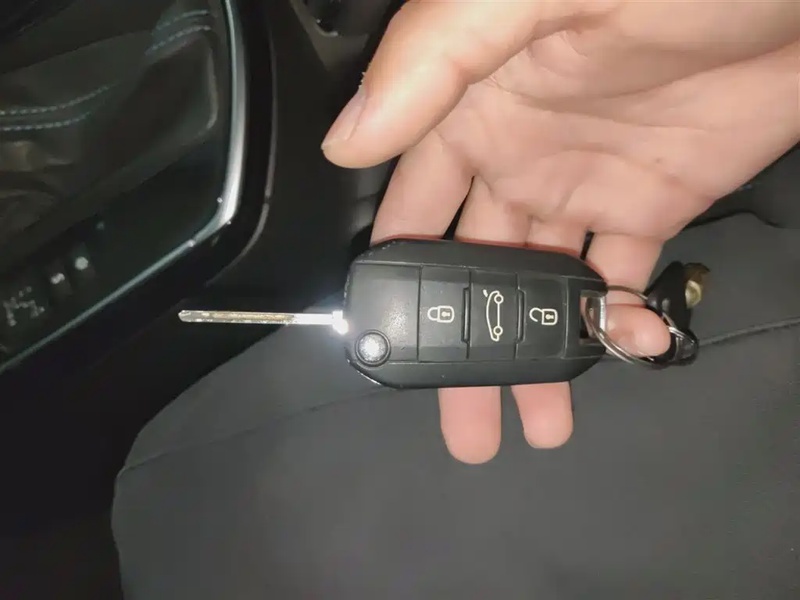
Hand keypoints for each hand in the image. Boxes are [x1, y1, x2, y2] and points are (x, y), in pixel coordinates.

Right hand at [321, 0, 799, 462]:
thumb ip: (436, 59)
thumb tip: (347, 140)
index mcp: (473, 110)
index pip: (410, 207)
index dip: (396, 276)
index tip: (388, 346)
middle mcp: (516, 155)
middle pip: (473, 268)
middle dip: (465, 345)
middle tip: (464, 421)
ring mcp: (584, 184)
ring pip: (540, 285)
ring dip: (535, 352)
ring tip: (534, 420)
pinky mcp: (652, 202)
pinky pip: (619, 277)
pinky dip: (615, 321)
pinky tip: (618, 346)